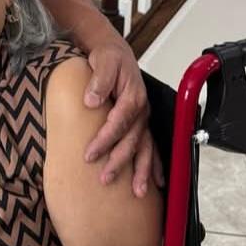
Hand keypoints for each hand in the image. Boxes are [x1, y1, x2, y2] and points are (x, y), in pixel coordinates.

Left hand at [83, 41, 164, 196]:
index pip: (119, 122)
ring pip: (145, 147)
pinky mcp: (141, 123)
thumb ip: (99, 80)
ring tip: (137, 192)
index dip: (105, 139)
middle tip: (105, 178)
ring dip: (142, 170)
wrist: (116, 53)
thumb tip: (91, 101)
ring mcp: (143, 118)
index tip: (89, 154)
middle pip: (132, 140)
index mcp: (133, 96)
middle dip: (120, 161)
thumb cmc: (109, 58)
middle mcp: (142, 110)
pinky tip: (156, 182)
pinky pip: (151, 146)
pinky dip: (155, 165)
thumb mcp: (103, 61)